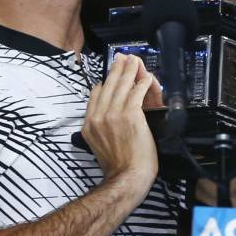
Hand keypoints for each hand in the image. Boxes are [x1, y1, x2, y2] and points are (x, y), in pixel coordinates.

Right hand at [82, 53, 158, 183]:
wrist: (126, 177)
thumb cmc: (116, 167)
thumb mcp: (96, 146)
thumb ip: (97, 130)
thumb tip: (100, 121)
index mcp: (89, 124)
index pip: (95, 96)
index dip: (104, 83)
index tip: (110, 77)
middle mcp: (99, 116)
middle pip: (108, 86)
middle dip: (116, 69)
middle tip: (122, 58)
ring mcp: (114, 114)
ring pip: (123, 86)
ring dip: (130, 70)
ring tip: (135, 60)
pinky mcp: (131, 115)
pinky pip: (137, 93)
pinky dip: (143, 83)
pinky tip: (147, 76)